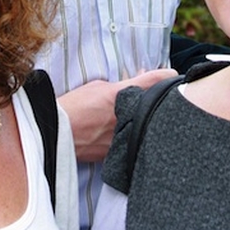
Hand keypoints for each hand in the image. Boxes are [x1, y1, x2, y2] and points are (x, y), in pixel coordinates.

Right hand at [58, 68, 177, 162]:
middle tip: (159, 94)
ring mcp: (122, 137)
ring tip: (138, 116)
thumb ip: (118, 86)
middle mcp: (124, 117)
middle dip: (156, 100)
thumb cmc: (73, 106)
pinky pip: (132, 143)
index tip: (173, 75)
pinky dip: (133, 136)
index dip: (164, 76)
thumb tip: (134, 82)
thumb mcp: (97, 87)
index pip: (151, 82)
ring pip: (143, 127)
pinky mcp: (117, 154)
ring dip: (144, 120)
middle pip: (152, 106)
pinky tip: (128, 132)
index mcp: (118, 96)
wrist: (55, 133)